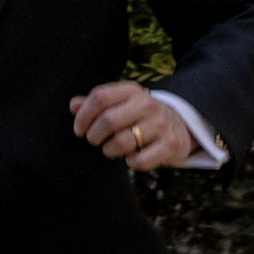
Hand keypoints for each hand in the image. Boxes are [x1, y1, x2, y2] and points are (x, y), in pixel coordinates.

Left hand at [70, 82, 202, 171]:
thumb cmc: (140, 115)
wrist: (180, 124)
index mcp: (132, 91)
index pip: (100, 97)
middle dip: (94, 135)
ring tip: (111, 149)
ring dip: (109, 150)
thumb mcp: (121, 103)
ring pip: (122, 142)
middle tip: (94, 140)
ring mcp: (160, 124)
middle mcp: (147, 104)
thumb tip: (73, 105)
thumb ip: (97, 103)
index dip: (83, 115)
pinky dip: (130, 162)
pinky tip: (131, 157)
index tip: (79, 129)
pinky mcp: (170, 145)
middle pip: (108, 120)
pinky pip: (140, 160)